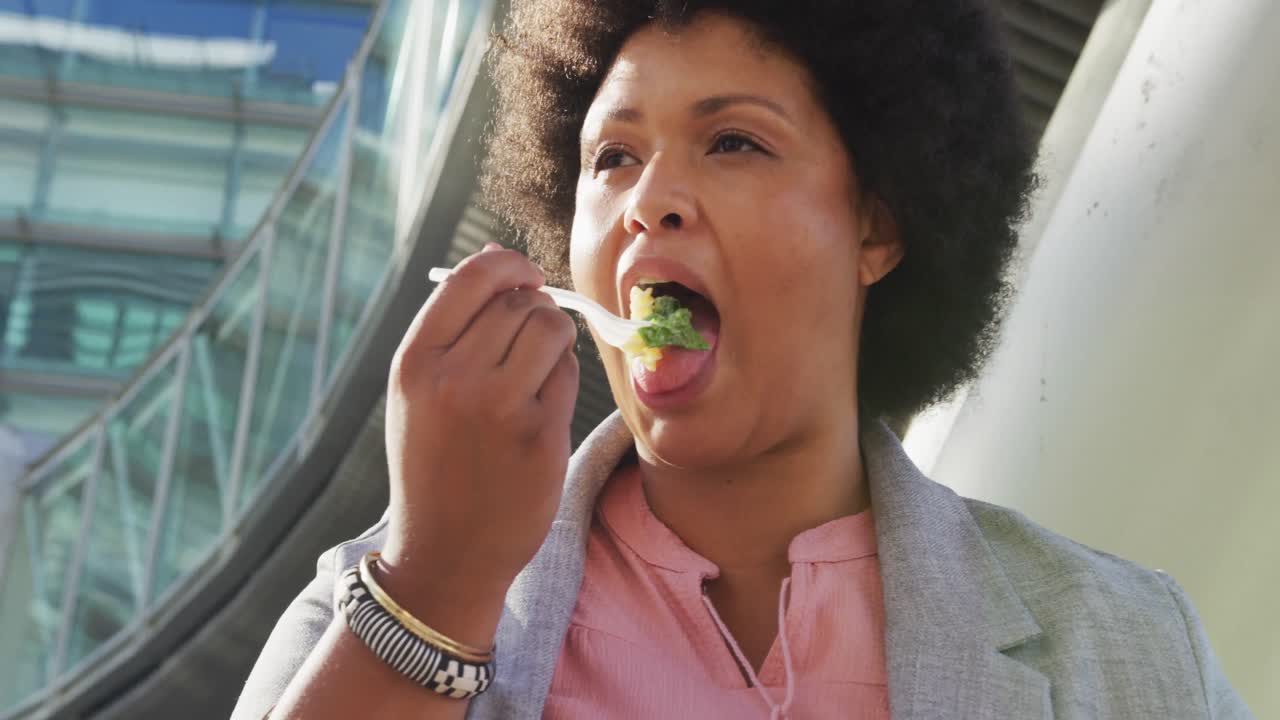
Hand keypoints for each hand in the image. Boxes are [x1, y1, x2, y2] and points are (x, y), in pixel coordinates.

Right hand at [380, 243, 578, 614]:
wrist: (445, 554)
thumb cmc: (436, 463)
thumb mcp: (419, 394)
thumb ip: (454, 331)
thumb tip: (502, 261)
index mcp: (414, 362)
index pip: (470, 277)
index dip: (508, 265)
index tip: (526, 275)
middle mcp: (453, 379)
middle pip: (519, 303)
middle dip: (535, 310)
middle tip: (532, 339)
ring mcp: (498, 407)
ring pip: (551, 329)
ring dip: (555, 340)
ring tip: (537, 370)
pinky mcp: (539, 436)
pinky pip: (568, 374)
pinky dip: (562, 379)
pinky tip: (542, 407)